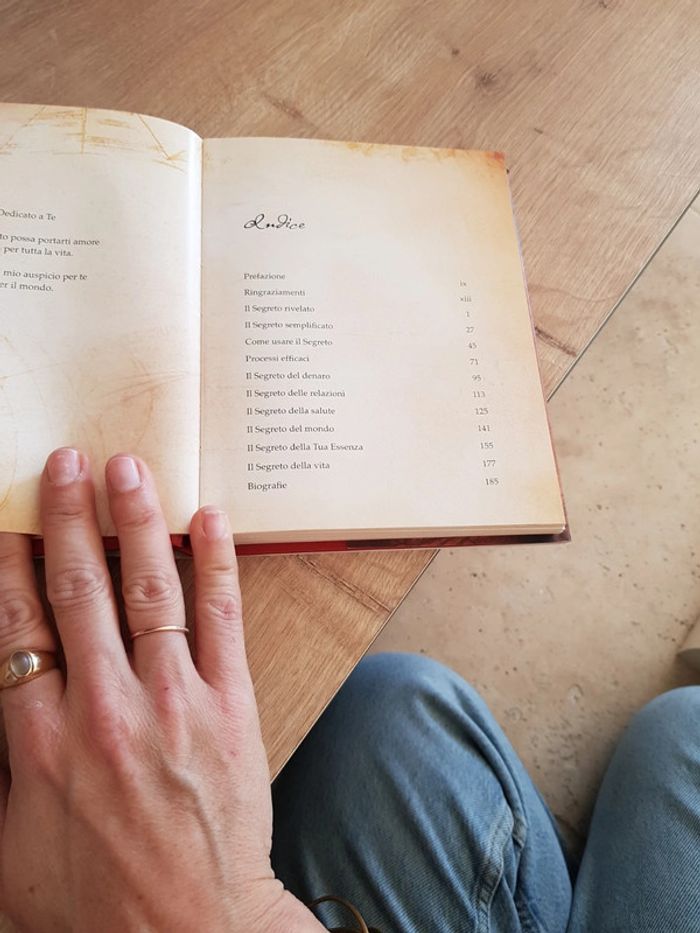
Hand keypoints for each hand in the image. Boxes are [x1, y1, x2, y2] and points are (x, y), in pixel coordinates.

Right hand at [0, 448, 323, 932]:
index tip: (11, 518)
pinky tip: (208, 521)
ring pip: (149, 591)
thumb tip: (7, 696)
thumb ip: (9, 766)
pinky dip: (214, 565)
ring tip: (129, 469)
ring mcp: (173, 703)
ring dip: (136, 523)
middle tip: (66, 462)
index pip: (18, 628)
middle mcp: (103, 709)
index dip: (12, 564)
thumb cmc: (97, 902)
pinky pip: (222, 620)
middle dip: (68, 519)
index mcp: (41, 742)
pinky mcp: (231, 707)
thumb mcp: (12, 849)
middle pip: (78, 591)